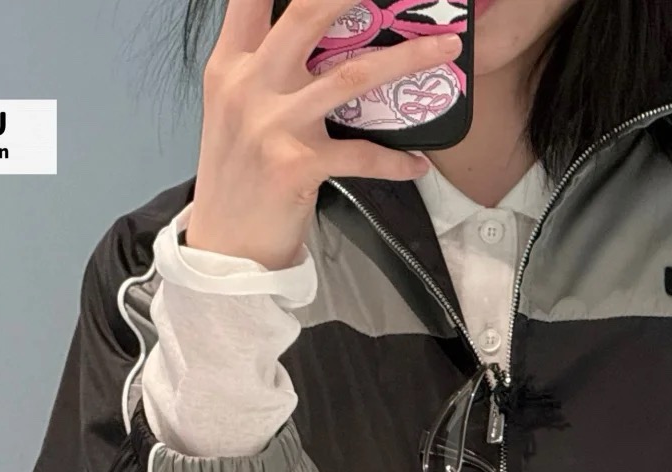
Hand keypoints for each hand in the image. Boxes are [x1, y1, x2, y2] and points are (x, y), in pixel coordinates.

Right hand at [186, 0, 460, 266]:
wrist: (224, 249)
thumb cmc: (237, 177)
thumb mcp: (234, 110)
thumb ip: (262, 67)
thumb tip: (314, 36)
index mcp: (229, 65)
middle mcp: (248, 85)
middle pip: (305, 14)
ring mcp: (273, 125)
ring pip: (351, 76)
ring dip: (407, 59)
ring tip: (447, 48)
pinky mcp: (297, 166)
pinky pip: (361, 155)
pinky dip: (395, 160)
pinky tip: (418, 163)